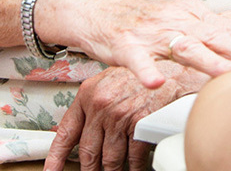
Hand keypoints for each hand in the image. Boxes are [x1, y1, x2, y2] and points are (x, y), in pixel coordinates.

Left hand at [44, 62, 206, 170]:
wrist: (174, 70)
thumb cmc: (143, 77)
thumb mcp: (111, 82)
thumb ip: (95, 104)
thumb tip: (86, 131)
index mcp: (88, 93)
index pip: (66, 131)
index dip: (56, 156)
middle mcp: (101, 105)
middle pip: (88, 151)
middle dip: (89, 169)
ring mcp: (120, 115)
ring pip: (109, 158)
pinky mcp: (139, 124)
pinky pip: (132, 158)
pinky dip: (134, 167)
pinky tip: (134, 169)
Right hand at [61, 0, 230, 87]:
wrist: (98, 10)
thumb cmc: (143, 21)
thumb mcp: (179, 21)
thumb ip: (207, 34)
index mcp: (191, 14)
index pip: (228, 30)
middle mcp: (176, 20)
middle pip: (214, 37)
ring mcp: (151, 33)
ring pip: (183, 47)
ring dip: (208, 61)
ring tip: (228, 74)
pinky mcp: (126, 45)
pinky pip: (137, 60)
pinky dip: (146, 71)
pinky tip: (156, 83)